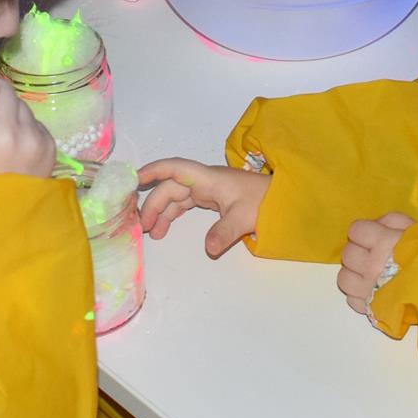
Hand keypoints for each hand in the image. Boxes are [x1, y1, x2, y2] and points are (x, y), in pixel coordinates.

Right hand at [136, 158, 270, 256]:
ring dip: (161, 212)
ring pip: (176, 196)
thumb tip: (208, 249)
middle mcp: (204, 181)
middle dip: (153, 203)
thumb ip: (224, 232)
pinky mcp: (211, 199)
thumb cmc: (265, 201)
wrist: (284, 200)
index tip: (132, 180)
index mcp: (208, 179)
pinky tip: (164, 229)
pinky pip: (184, 204)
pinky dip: (172, 215)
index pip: (175, 168)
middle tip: (142, 227)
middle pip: (171, 187)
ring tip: (151, 233)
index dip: (153, 170)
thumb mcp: (244, 217)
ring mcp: (207, 190)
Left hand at [335, 212, 413, 317]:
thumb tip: (376, 225)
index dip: (364, 232)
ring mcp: (368, 289)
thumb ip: (393, 221)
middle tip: (373, 255)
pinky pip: (351, 299)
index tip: (374, 236)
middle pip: (347, 253)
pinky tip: (372, 290)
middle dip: (358, 251)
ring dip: (354, 273)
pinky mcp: (369, 309)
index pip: (355, 230)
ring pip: (344, 277)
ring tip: (369, 274)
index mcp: (383, 243)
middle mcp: (371, 266)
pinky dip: (359, 294)